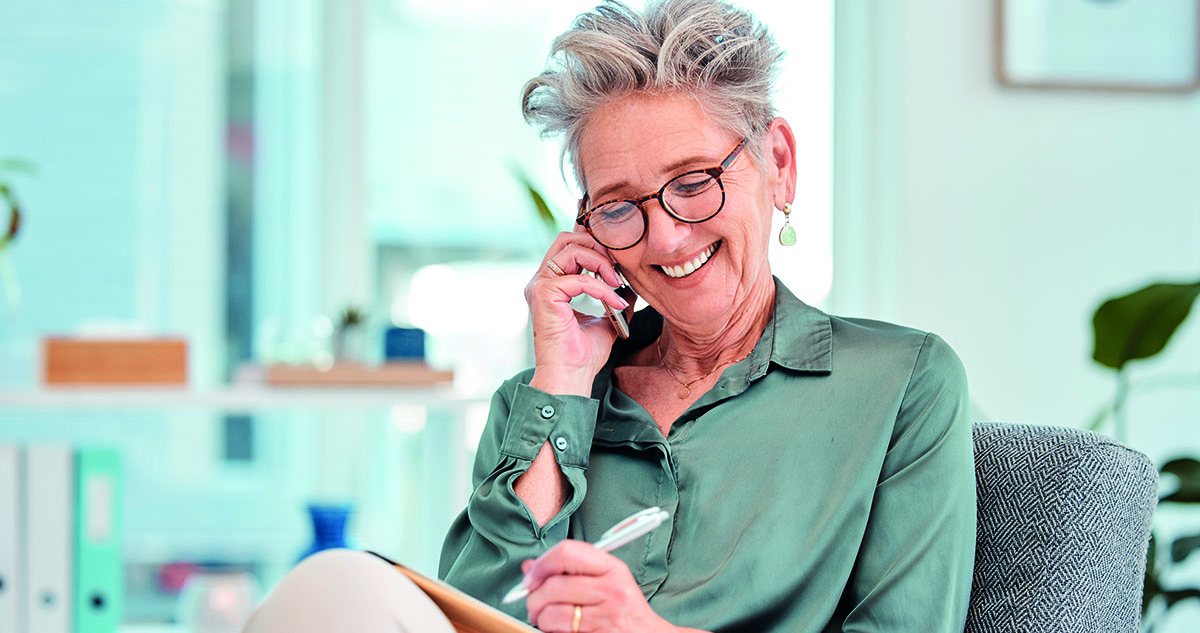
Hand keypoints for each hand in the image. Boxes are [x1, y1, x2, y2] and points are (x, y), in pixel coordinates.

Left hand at [523, 540, 676, 632]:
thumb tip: (530, 568)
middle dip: (533, 599)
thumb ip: (570, 571)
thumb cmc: (626, 611)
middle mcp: (612, 590)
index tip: (530, 578)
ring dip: (541, 620)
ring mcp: (608, 617)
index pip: (566, 553)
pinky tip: (560, 631)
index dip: (541, 564)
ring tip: (547, 620)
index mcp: (612, 568)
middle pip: (553, 586)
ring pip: (552, 614)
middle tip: (534, 606)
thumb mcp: (607, 582)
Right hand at [525, 231, 633, 395]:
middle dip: (597, 246)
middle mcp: (541, 281)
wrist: (572, 377)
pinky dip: (602, 288)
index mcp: (551, 284)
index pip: (570, 246)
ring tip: (617, 283)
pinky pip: (579, 278)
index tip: (618, 265)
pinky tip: (616, 302)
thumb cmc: (583, 355)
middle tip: (617, 267)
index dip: (595, 247)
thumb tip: (630, 288)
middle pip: (567, 238)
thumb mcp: (605, 321)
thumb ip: (612, 300)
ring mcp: (540, 286)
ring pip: (572, 249)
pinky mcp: (544, 294)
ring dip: (601, 262)